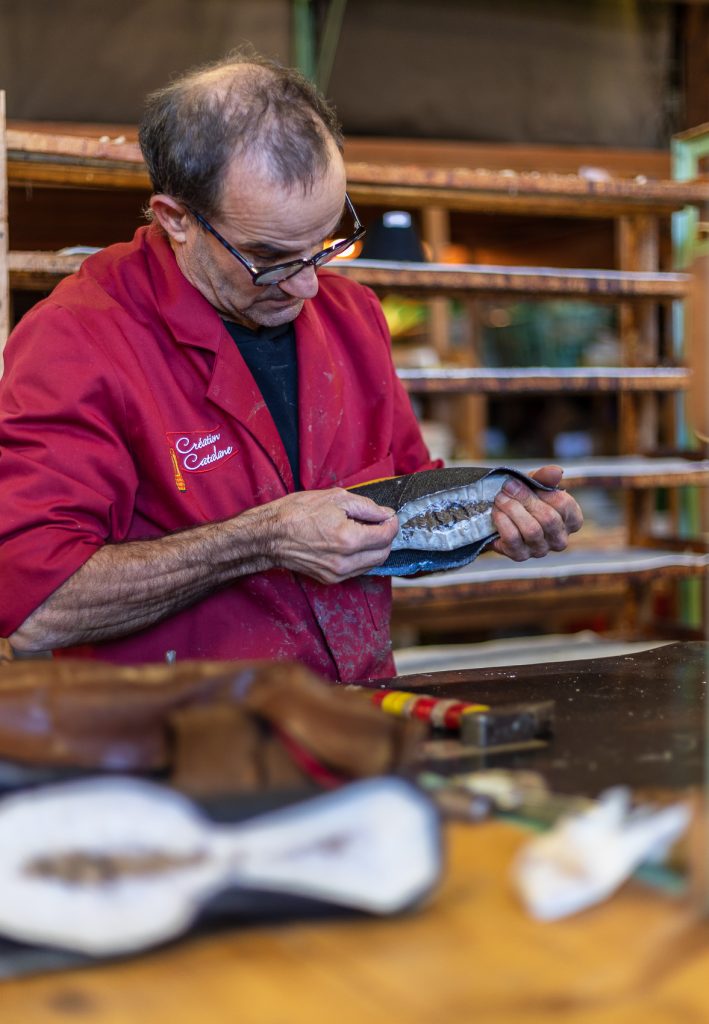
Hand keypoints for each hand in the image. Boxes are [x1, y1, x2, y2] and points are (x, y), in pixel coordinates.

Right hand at [255, 488, 398, 583]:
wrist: (269, 535)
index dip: (392, 523)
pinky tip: (352, 544)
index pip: (386, 536)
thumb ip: (366, 507)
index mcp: (349, 539)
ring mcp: (338, 574)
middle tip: (378, 523)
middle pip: (383, 554)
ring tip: (364, 531)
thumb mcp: (335, 498)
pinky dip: (362, 557)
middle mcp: (346, 561)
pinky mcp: (330, 580)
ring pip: (372, 565)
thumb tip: (385, 514)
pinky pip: (357, 570)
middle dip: (386, 537)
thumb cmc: (297, 512)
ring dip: (375, 549)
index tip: (388, 515)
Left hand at [490, 465, 582, 561]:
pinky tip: (497, 512)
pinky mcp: (521, 556)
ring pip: (531, 530)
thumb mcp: (534, 484)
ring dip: (512, 509)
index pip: (564, 505)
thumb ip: (545, 478)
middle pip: (548, 518)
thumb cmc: (524, 499)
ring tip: (500, 498)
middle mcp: (560, 539)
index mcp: (572, 520)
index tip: (521, 481)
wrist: (499, 517)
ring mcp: (541, 550)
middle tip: (507, 487)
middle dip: (524, 498)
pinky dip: (503, 522)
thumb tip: (556, 472)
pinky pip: (513, 539)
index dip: (542, 491)